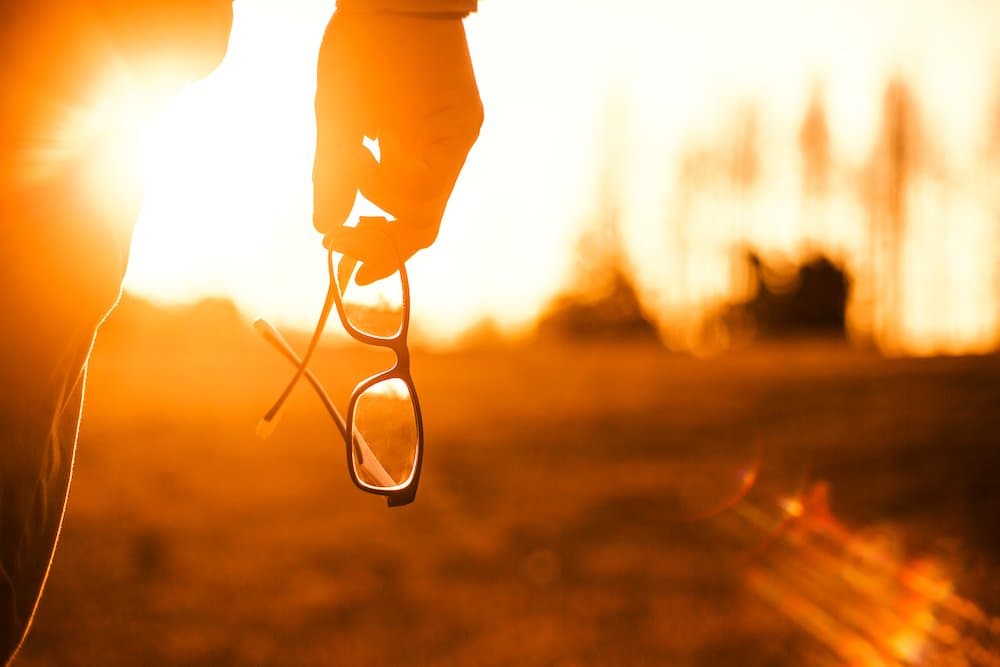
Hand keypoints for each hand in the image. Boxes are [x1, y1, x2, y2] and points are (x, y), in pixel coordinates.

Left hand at [313, 11, 482, 284]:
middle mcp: (460, 144)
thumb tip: (327, 229)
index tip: (338, 258)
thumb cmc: (364, 43)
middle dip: (380, 235)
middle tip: (339, 239)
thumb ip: (333, 176)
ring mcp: (464, 132)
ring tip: (351, 168)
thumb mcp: (338, 113)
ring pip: (427, 195)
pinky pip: (432, 168)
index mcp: (435, 146)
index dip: (375, 251)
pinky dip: (399, 175)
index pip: (413, 226)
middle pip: (424, 219)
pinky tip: (373, 152)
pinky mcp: (460, 119)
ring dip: (384, 199)